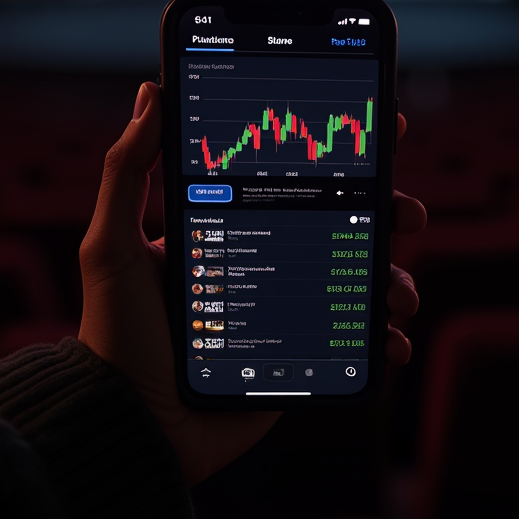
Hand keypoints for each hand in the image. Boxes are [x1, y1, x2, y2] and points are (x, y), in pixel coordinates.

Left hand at [78, 83, 425, 485]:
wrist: (133, 426)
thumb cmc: (115, 335)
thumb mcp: (112, 245)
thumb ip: (127, 170)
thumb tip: (150, 92)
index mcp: (228, 227)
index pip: (292, 176)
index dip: (338, 152)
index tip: (379, 126)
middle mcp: (265, 261)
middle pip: (342, 222)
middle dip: (387, 211)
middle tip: (407, 211)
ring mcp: (288, 309)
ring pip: (359, 278)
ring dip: (393, 276)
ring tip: (396, 290)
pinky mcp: (302, 356)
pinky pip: (356, 340)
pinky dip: (384, 337)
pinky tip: (391, 340)